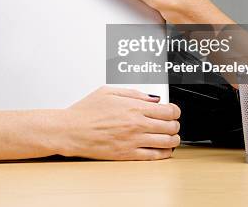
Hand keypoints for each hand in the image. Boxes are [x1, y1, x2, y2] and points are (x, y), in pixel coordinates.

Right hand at [57, 86, 180, 160]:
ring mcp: (134, 141)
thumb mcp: (108, 91)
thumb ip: (134, 93)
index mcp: (134, 108)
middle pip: (171, 127)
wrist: (71, 130)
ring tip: (170, 136)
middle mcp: (137, 125)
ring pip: (167, 142)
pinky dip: (164, 153)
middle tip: (172, 123)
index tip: (173, 111)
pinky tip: (163, 149)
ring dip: (173, 139)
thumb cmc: (86, 111)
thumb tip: (153, 98)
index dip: (175, 111)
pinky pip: (155, 156)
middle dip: (175, 124)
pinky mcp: (128, 155)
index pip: (168, 111)